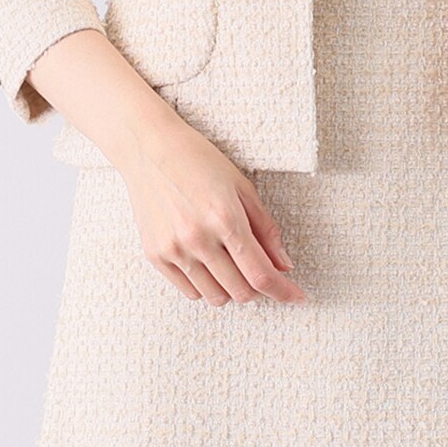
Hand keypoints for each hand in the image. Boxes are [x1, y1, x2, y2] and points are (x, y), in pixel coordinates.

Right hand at [120, 117, 306, 306]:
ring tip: (234, 264)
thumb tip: (283, 265)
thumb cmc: (200, 161)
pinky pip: (189, 292)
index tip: (297, 297)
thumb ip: (265, 229)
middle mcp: (198, 238)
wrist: (150, 149)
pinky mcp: (155, 256)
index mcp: (225, 218)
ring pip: (215, 297)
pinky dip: (207, 286)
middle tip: (262, 271)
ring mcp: (174, 250)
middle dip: (259, 289)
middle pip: (240, 291)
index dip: (283, 291)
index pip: (260, 273)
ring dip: (233, 290)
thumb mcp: (242, 186)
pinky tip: (210, 264)